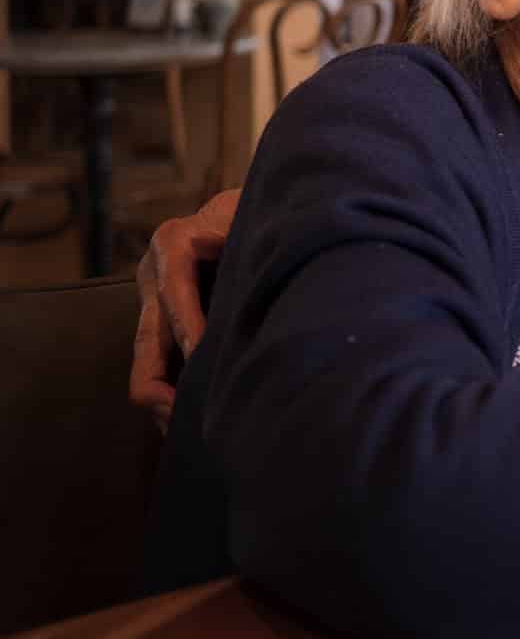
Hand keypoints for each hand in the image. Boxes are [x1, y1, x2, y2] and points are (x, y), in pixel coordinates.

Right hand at [130, 188, 240, 429]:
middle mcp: (155, 275)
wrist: (245, 208)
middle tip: (186, 415)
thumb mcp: (248, 209)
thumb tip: (214, 241)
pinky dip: (174, 395)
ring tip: (190, 430)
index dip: (188, 326)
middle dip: (162, 384)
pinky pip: (160, 367)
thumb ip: (235, 226)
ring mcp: (155, 302)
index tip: (203, 357)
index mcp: (173, 244)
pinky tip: (193, 422)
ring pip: (147, 363)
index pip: (174, 292)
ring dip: (166, 399)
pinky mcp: (165, 323)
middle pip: (146, 341)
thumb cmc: (254, 209)